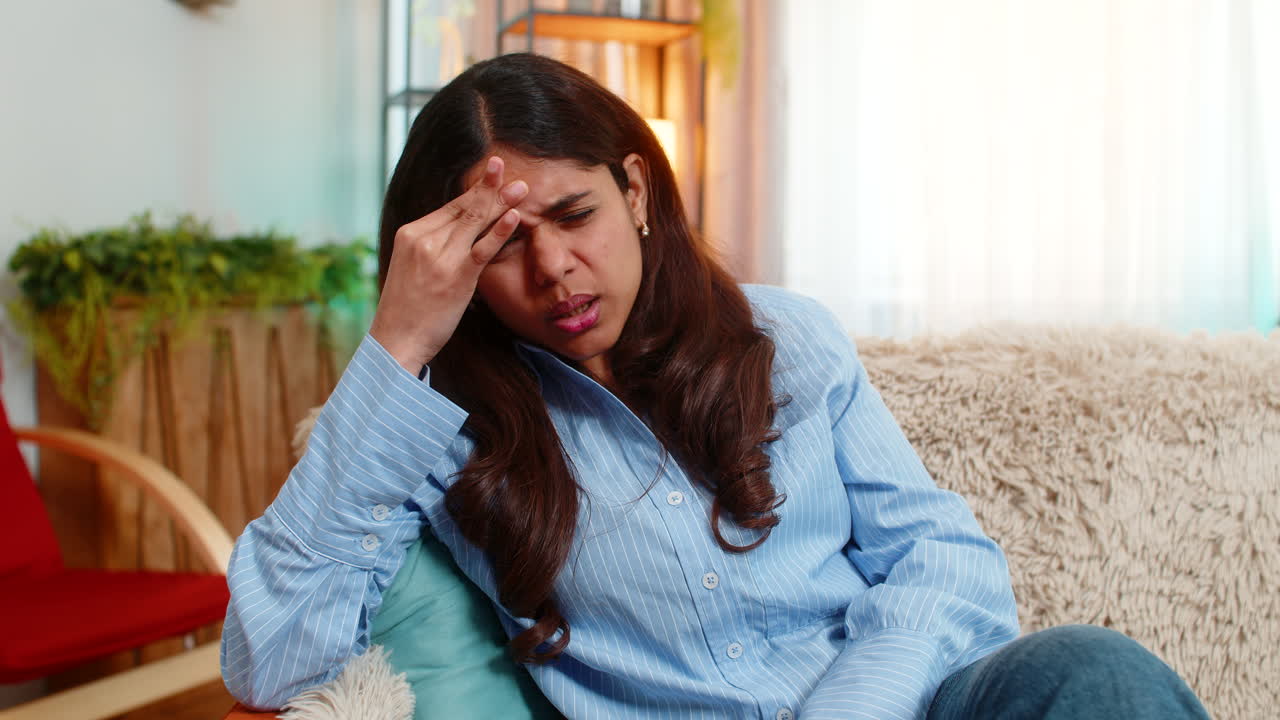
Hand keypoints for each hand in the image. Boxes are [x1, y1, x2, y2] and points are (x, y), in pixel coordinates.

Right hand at [370, 156, 528, 373]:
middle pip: (463, 208)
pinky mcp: (457, 276)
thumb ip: (433, 247)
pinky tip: (514, 215)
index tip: (491, 179)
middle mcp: (423, 239)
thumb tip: (458, 233)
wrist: (396, 340)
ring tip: (521, 186)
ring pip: (475, 222)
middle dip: (488, 188)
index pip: (449, 208)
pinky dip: (499, 230)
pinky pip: (483, 248)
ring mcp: (440, 256)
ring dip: (500, 202)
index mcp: (411, 234)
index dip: (473, 192)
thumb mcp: (412, 268)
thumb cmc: (407, 309)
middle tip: (505, 166)